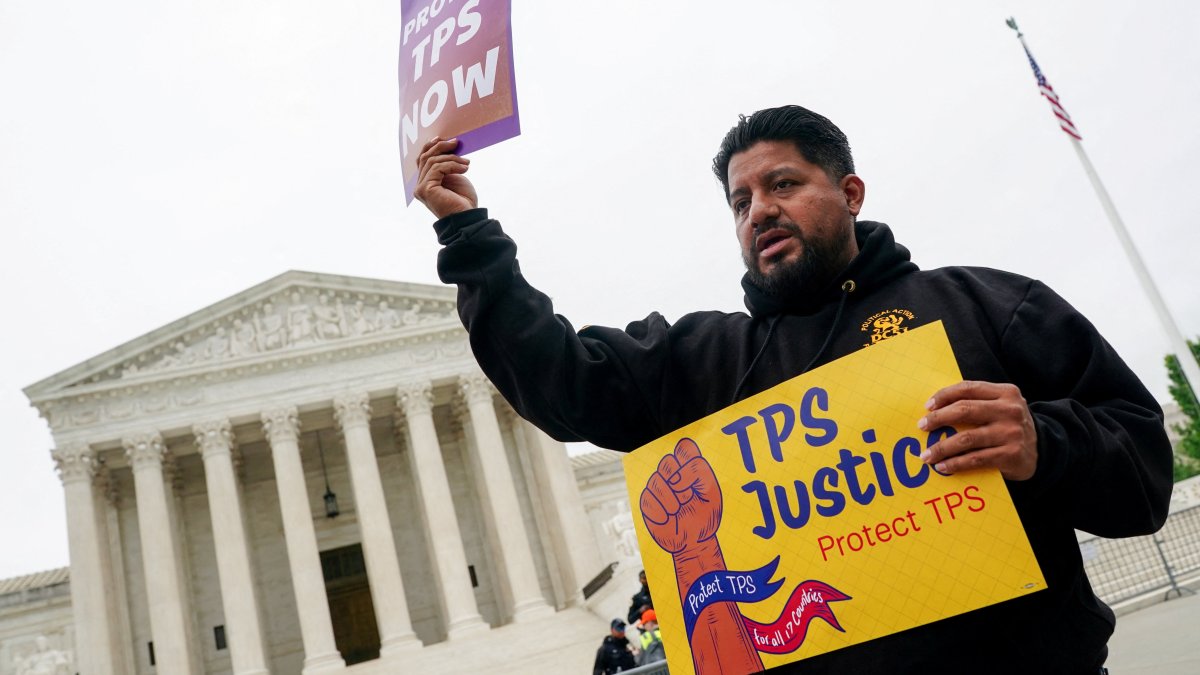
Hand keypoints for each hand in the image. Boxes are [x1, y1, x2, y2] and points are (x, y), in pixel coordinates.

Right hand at [414, 137, 477, 217]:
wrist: (468, 218)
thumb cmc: (463, 201)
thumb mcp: (455, 177)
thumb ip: (446, 165)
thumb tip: (448, 145)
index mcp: (425, 183)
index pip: (422, 159)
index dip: (430, 146)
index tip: (443, 138)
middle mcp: (419, 186)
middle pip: (425, 157)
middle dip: (440, 147)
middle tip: (456, 142)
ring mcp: (421, 188)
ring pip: (432, 161)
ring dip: (452, 158)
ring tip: (466, 163)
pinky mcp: (426, 189)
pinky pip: (437, 168)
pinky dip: (452, 165)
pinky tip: (464, 168)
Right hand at [639, 438, 722, 554]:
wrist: (695, 540)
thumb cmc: (705, 515)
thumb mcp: (711, 492)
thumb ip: (698, 474)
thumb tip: (674, 478)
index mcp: (689, 468)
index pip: (684, 447)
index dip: (686, 456)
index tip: (694, 475)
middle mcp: (672, 474)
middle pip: (667, 461)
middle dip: (680, 482)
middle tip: (688, 497)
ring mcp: (657, 487)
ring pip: (656, 480)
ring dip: (671, 500)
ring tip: (678, 510)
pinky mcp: (647, 503)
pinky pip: (648, 499)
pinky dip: (661, 512)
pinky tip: (668, 518)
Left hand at [918, 380, 1037, 480]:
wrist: (1044, 450)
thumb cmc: (1010, 426)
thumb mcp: (1001, 407)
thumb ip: (977, 402)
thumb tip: (934, 409)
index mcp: (1005, 392)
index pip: (968, 388)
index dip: (944, 395)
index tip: (927, 406)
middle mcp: (1010, 410)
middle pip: (965, 410)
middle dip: (938, 419)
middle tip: (922, 427)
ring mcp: (1011, 433)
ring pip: (966, 438)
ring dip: (941, 447)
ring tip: (926, 455)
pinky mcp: (1011, 455)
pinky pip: (975, 459)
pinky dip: (955, 463)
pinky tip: (943, 466)